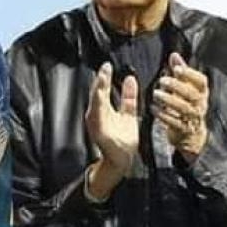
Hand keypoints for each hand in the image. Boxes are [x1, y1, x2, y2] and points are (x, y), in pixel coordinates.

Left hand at [84, 62, 138, 198]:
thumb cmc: (112, 147)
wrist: (118, 161)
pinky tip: (130, 81)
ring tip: (111, 69)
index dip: (102, 80)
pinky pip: (126, 102)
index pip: (98, 93)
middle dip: (103, 78)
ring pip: (109, 95)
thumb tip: (114, 88)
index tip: (105, 68)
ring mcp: (110, 115)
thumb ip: (115, 106)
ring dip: (110, 83)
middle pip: (100, 92)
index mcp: (97, 115)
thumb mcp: (111, 126)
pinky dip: (128, 91)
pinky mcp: (123, 119)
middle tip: (106, 65)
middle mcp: (100, 114)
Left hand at [152, 52, 207, 159]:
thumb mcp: (186, 88)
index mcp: (202, 93)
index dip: (190, 74)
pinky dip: (163, 115)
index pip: (201, 82)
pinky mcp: (184, 130)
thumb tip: (174, 54)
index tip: (176, 68)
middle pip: (192, 95)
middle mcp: (200, 105)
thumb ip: (180, 73)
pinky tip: (153, 108)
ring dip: (169, 100)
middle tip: (162, 80)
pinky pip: (174, 122)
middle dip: (177, 86)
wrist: (191, 135)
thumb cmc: (187, 106)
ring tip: (155, 94)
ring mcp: (193, 118)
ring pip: (184, 109)